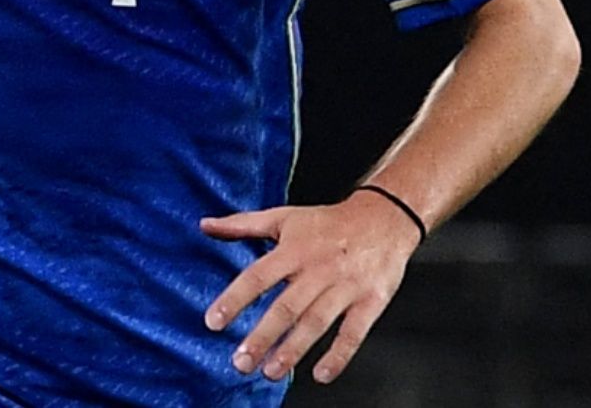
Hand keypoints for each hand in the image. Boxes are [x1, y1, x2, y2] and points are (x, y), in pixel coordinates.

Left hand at [199, 191, 418, 383]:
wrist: (385, 217)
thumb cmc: (329, 222)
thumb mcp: (285, 217)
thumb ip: (244, 224)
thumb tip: (205, 225)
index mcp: (294, 249)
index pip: (258, 276)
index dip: (234, 299)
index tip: (213, 322)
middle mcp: (318, 269)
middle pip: (286, 307)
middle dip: (262, 337)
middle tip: (240, 362)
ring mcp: (346, 287)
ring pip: (316, 323)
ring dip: (293, 350)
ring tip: (271, 371)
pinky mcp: (370, 301)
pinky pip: (353, 332)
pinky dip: (338, 355)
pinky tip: (321, 374)